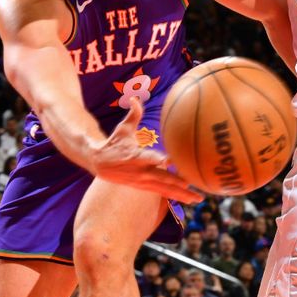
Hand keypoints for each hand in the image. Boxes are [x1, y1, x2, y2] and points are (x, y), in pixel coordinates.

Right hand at [88, 97, 202, 204]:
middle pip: (161, 178)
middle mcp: (140, 172)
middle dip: (177, 183)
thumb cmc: (114, 142)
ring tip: (197, 199)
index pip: (148, 158)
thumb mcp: (122, 128)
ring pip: (164, 189)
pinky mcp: (144, 187)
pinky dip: (175, 197)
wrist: (99, 163)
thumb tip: (135, 98)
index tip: (169, 160)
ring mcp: (142, 182)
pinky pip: (162, 193)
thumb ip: (133, 114)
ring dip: (181, 195)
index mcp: (135, 156)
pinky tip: (189, 199)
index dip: (158, 160)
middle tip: (193, 185)